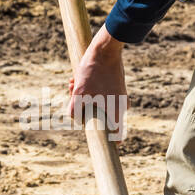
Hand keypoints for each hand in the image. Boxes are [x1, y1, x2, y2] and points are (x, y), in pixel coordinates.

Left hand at [68, 24, 126, 140]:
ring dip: (83, 96)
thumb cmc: (93, 71)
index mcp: (117, 111)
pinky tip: (77, 78)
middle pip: (101, 117)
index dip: (109, 143)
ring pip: (98, 103)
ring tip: (73, 83)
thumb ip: (75, 112)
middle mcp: (121, 105)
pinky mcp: (115, 85)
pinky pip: (101, 92)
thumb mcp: (78, 93)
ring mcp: (120, 95)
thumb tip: (76, 120)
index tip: (104, 147)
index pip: (117, 135)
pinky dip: (89, 88)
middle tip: (73, 95)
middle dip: (84, 109)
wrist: (106, 47)